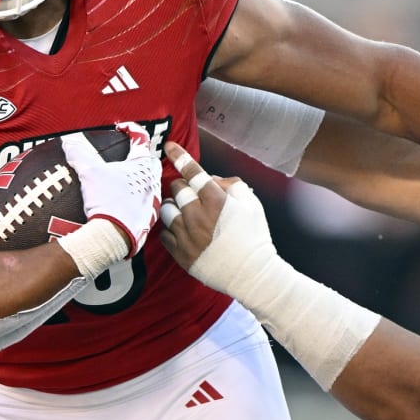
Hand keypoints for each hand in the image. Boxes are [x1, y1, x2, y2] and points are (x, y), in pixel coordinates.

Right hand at [61, 123, 160, 255]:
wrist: (114, 236)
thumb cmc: (106, 201)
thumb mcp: (89, 173)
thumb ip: (78, 154)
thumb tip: (68, 141)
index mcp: (142, 165)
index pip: (142, 139)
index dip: (131, 129)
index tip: (120, 128)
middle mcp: (153, 181)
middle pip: (150, 161)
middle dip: (139, 156)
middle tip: (125, 156)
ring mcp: (153, 200)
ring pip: (150, 182)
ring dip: (138, 178)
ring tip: (123, 179)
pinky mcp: (149, 217)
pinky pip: (146, 202)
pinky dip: (136, 197)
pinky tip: (124, 202)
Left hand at [157, 142, 272, 292]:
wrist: (251, 274)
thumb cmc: (255, 237)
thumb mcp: (253, 205)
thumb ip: (233, 185)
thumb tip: (214, 180)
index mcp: (216, 200)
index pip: (193, 172)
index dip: (180, 156)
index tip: (168, 146)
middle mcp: (198, 215)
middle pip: (177, 188)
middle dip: (183, 187)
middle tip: (193, 196)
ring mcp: (186, 235)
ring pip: (166, 209)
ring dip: (174, 206)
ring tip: (186, 213)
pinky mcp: (180, 253)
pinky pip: (164, 233)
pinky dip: (171, 228)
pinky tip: (184, 231)